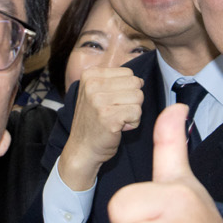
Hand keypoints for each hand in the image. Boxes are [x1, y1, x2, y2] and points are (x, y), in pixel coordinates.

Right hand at [54, 67, 144, 191]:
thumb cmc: (94, 122)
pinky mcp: (108, 117)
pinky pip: (137, 112)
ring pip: (139, 97)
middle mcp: (92, 85)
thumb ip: (114, 82)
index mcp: (90, 75)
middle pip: (135, 83)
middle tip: (116, 112)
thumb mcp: (96, 94)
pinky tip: (119, 128)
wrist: (82, 150)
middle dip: (132, 100)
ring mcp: (99, 101)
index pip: (128, 73)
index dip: (126, 90)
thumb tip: (140, 80)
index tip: (112, 103)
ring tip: (117, 120)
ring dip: (133, 112)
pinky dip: (133, 123)